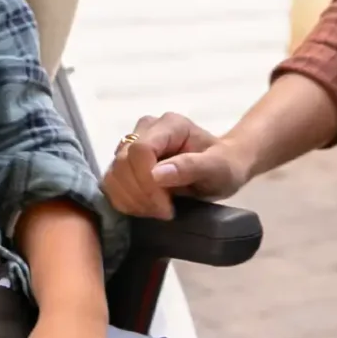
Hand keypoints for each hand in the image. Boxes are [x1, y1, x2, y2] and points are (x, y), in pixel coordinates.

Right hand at [102, 113, 250, 220]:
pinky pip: (111, 183)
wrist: (221, 166)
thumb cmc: (224, 166)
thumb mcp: (218, 169)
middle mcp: (145, 128)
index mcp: (170, 125)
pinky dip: (125, 201)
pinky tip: (145, 208)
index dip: (147, 182)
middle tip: (164, 212)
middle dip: (140, 195)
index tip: (167, 207)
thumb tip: (157, 175)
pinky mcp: (124, 161)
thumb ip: (191, 167)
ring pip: (112, 174)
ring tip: (156, 211)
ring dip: (131, 200)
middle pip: (123, 163)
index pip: (140, 150)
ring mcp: (131, 143)